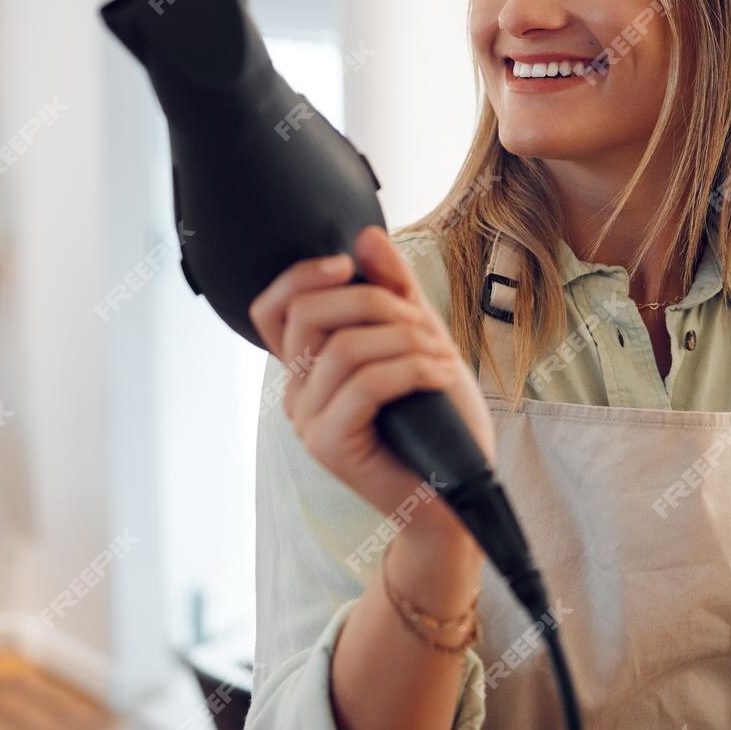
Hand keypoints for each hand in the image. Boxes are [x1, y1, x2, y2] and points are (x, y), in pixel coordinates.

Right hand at [248, 225, 495, 534]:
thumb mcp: (420, 339)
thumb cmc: (438, 421)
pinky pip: (365, 385)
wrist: (457, 494)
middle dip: (374, 302)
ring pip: (344, 348)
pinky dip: (412, 370)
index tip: (347, 266)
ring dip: (405, 341)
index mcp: (309, 366)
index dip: (300, 276)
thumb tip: (366, 236)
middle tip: (421, 324)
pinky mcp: (330, 446)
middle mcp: (298, 392)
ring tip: (442, 358)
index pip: (272, 308)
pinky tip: (441, 375)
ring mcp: (309, 422)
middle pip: (309, 315)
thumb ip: (394, 289)